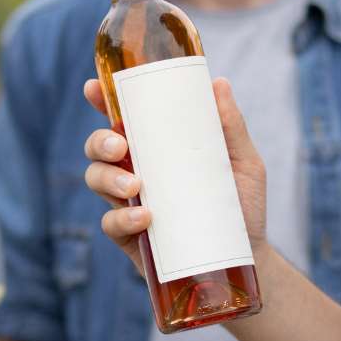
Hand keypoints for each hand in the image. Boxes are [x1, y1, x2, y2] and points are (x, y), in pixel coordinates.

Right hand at [80, 76, 267, 262]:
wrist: (246, 258)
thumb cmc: (241, 205)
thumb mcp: (243, 162)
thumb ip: (231, 126)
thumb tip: (218, 83)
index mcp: (156, 147)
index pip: (121, 119)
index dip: (101, 100)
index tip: (93, 88)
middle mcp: (136, 171)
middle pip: (98, 148)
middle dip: (99, 141)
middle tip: (120, 146)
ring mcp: (130, 203)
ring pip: (96, 180)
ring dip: (107, 177)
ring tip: (135, 185)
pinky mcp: (131, 237)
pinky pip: (110, 223)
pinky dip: (122, 218)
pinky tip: (144, 217)